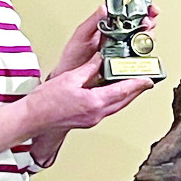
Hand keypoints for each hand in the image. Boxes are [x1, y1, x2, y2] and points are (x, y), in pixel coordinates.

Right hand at [28, 53, 152, 131]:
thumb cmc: (45, 103)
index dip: (138, 84)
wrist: (31, 119)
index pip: (123, 91)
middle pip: (124, 101)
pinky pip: (107, 109)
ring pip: (117, 106)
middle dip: (136, 90)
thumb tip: (101, 60)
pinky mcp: (87, 120)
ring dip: (126, 95)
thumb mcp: (69, 78)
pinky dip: (114, 99)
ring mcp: (92, 119)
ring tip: (133, 85)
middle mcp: (96, 114)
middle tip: (146, 80)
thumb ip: (89, 68)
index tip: (149, 78)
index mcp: (94, 102)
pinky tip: (113, 93)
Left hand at [50, 4, 160, 78]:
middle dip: (149, 21)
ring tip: (145, 35)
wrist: (69, 77)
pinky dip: (145, 54)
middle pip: (141, 25)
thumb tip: (103, 8)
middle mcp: (119, 37)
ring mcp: (124, 50)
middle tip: (146, 22)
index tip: (148, 7)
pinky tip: (143, 52)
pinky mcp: (125, 64)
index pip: (129, 12)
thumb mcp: (81, 35)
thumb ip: (92, 22)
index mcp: (109, 26)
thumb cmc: (73, 57)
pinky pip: (139, 58)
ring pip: (143, 40)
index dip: (141, 8)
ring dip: (148, 36)